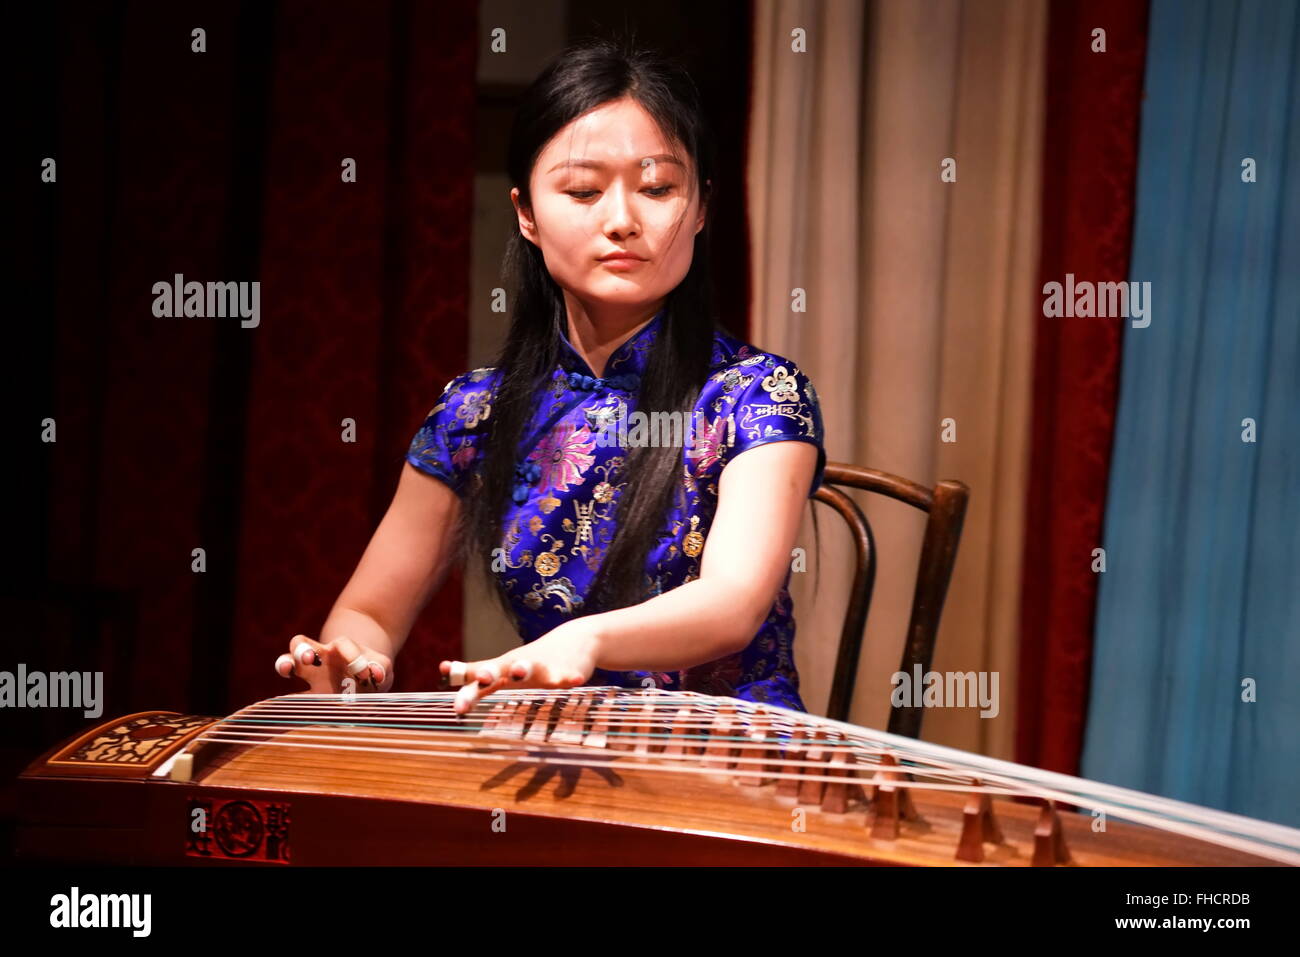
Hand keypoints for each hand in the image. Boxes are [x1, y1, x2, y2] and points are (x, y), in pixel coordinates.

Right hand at [274, 634, 393, 693]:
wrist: (364, 681)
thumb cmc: (372, 668)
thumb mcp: (381, 665)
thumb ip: (381, 667)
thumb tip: (377, 674)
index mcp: (341, 648)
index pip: (343, 644)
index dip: (353, 656)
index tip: (366, 673)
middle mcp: (320, 657)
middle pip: (300, 643)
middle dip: (301, 649)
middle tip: (308, 658)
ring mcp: (309, 676)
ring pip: (286, 662)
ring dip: (284, 665)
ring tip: (287, 670)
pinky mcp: (305, 696)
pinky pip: (289, 698)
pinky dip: (285, 704)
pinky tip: (283, 712)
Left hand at [439, 619, 599, 715]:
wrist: (574, 640)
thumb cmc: (530, 660)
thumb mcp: (502, 665)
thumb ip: (473, 670)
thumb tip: (442, 668)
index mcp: (503, 668)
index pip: (481, 679)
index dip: (469, 692)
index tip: (456, 703)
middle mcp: (519, 665)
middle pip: (503, 668)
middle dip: (492, 672)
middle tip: (483, 677)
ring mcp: (543, 666)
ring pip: (533, 668)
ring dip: (524, 669)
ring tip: (519, 672)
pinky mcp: (566, 670)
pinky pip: (567, 675)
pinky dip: (569, 677)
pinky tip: (572, 681)